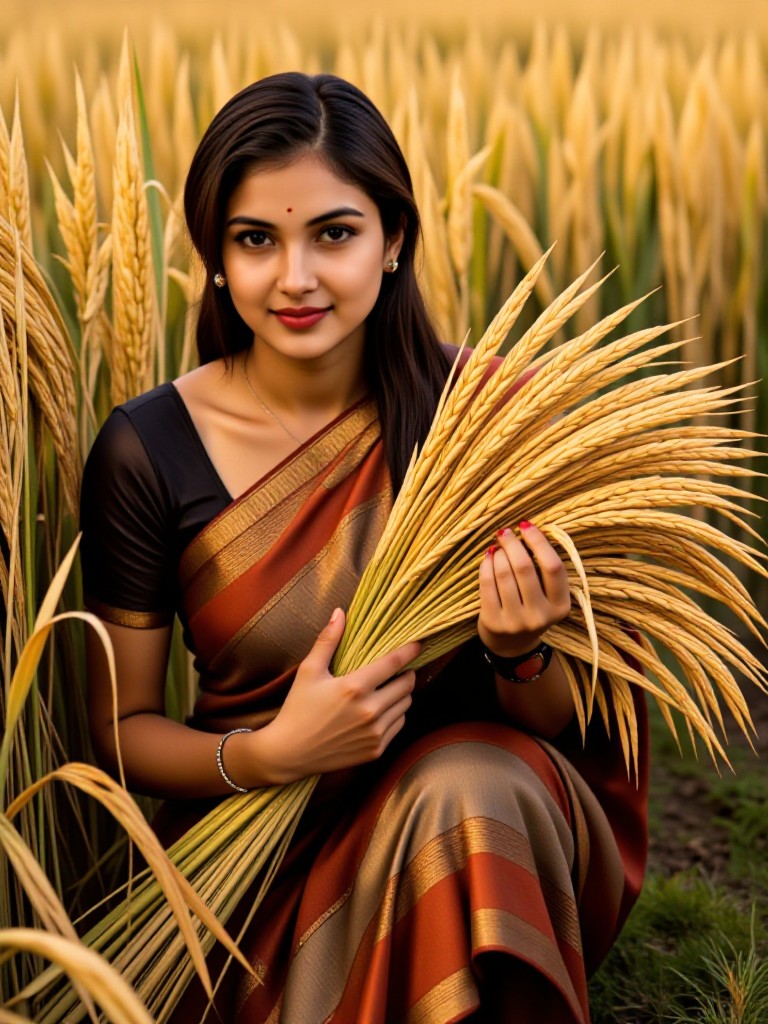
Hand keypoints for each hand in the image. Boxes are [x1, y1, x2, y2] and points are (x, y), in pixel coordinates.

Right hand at [256, 609, 419, 782]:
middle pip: (406, 685)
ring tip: (388, 689)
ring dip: (401, 695)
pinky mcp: (375, 750)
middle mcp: (369, 712)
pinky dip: (395, 715)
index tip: (418, 644)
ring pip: (405, 706)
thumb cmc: (297, 708)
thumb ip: (328, 640)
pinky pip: (398, 725)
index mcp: (354, 688)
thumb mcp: (309, 671)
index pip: (394, 664)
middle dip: (406, 674)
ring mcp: (374, 733)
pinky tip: (380, 710)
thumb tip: (340, 612)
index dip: (409, 651)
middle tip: (399, 669)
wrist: (290, 753)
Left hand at [477, 521, 570, 658]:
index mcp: (561, 606)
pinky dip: (486, 565)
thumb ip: (543, 570)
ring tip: (498, 546)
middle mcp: (540, 616)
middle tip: (505, 532)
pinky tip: (488, 557)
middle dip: (513, 543)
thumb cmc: (531, 609)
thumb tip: (526, 530)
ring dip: (499, 553)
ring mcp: (516, 621)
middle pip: (525, 568)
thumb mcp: (547, 596)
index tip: (526, 525)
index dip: (539, 542)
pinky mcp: (494, 622)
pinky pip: (487, 584)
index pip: (553, 567)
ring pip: (503, 574)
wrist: (511, 645)